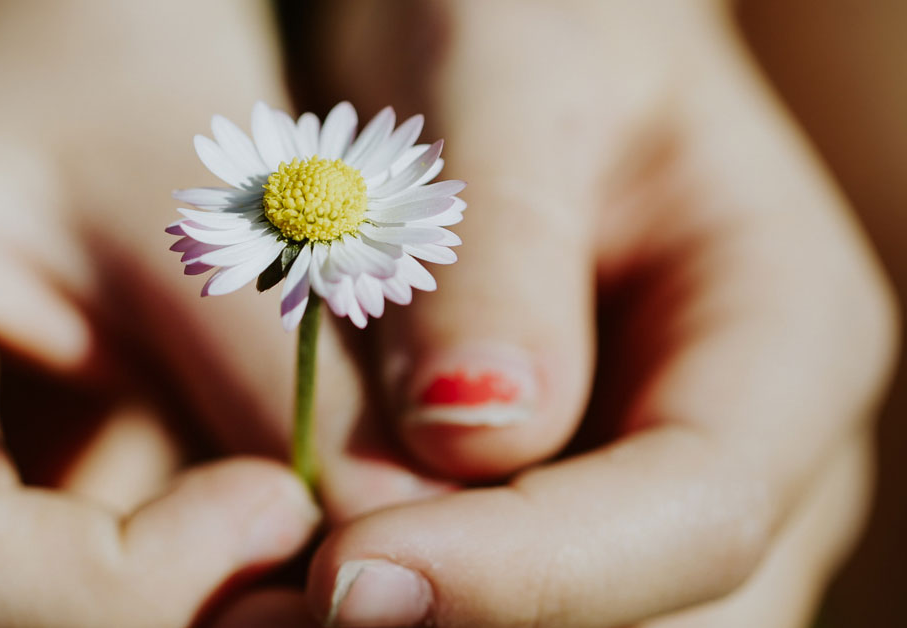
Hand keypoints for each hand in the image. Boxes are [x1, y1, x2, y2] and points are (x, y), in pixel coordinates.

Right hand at [0, 2, 325, 624]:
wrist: (71, 36)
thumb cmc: (113, 58)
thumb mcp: (201, 198)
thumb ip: (289, 380)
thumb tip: (400, 531)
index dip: (131, 591)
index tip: (280, 504)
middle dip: (175, 614)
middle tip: (319, 553)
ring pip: (42, 616)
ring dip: (192, 598)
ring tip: (301, 510)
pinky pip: (83, 576)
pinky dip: (190, 568)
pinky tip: (265, 498)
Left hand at [294, 2, 896, 625]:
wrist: (511, 50)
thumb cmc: (519, 27)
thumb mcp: (505, 83)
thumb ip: (496, 251)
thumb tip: (473, 441)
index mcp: (788, 332)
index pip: (699, 510)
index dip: (532, 574)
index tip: (350, 575)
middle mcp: (759, 446)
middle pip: (660, 615)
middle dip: (480, 624)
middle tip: (285, 603)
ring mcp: (670, 498)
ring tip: (280, 596)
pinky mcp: (581, 521)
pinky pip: (518, 605)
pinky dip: (423, 609)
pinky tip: (308, 569)